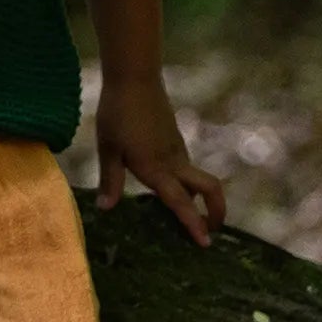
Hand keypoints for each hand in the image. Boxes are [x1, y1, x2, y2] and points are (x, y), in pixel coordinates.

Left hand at [93, 74, 226, 247]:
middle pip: (208, 188)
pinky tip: (171, 189)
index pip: (180, 202)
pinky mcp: (175, 140)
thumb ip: (110, 179)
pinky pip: (186, 168)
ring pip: (196, 179)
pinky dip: (187, 184)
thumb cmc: (117, 112)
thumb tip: (106, 209)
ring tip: (190, 218)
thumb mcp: (108, 148)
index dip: (194, 223)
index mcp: (156, 167)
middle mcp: (173, 161)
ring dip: (199, 199)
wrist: (135, 77)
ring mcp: (177, 149)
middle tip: (211, 232)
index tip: (206, 243)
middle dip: (216, 211)